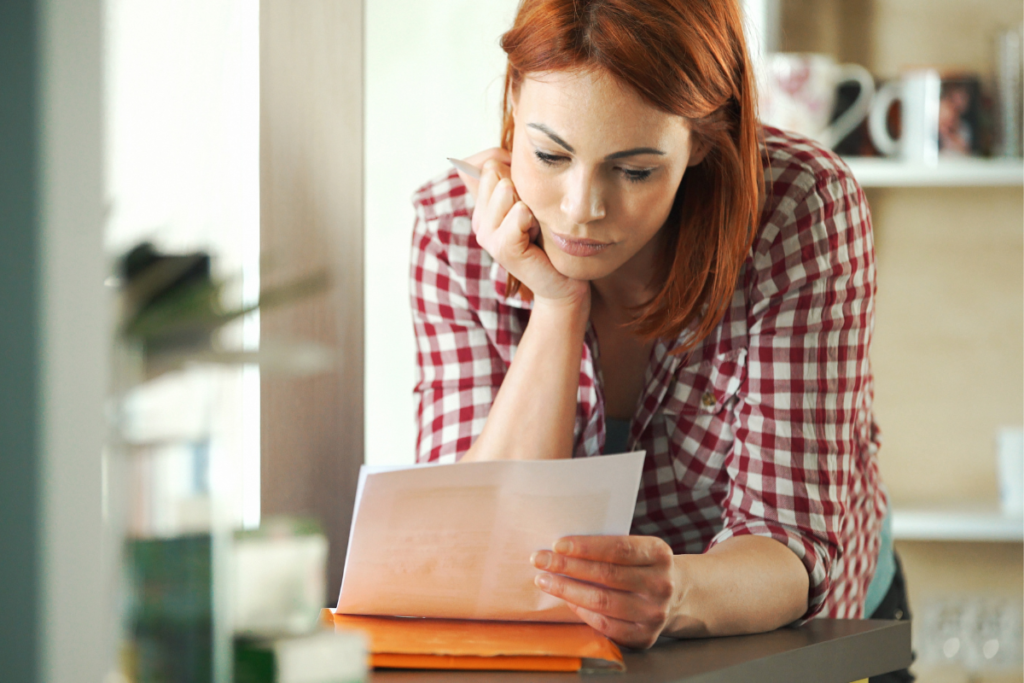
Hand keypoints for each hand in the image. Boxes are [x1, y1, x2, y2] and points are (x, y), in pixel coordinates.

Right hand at [453, 148, 587, 306]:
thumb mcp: (532, 198)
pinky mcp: (502, 249)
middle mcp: (479, 218)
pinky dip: (533, 220)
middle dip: (523, 186)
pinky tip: (537, 236)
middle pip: (494, 171)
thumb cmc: (552, 238)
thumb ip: (510, 173)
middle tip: (534, 215)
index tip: (530, 193)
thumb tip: (488, 151)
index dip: (514, 167)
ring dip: (531, 203)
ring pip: (505, 189)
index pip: (487, 162)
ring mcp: (486, 234)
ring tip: (537, 226)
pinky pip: (517, 213)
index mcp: (483, 205)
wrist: (564, 281)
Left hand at [531, 535, 677, 648]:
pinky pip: (605, 624)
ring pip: (602, 601)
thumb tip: (561, 548)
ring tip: (544, 580)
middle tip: (540, 560)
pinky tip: (567, 600)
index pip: (619, 549)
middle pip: (607, 575)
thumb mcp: (637, 548)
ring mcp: (654, 613)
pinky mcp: (644, 636)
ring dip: (567, 590)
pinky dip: (581, 611)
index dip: (586, 547)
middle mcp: (661, 584)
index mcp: (659, 554)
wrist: (674, 596)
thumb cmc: (641, 565)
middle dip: (568, 567)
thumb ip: (608, 547)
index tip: (557, 544)